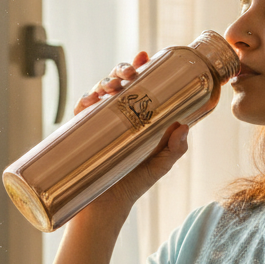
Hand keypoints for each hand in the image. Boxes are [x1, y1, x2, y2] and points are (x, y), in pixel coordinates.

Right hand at [70, 51, 188, 220]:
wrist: (105, 208)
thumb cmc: (133, 186)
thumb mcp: (159, 166)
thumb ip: (174, 149)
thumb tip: (184, 127)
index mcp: (134, 118)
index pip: (137, 86)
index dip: (139, 67)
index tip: (144, 55)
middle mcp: (115, 117)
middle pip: (117, 83)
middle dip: (121, 70)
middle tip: (129, 72)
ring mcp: (97, 124)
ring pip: (99, 91)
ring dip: (105, 81)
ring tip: (113, 85)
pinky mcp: (81, 134)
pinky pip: (81, 111)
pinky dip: (85, 101)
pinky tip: (92, 99)